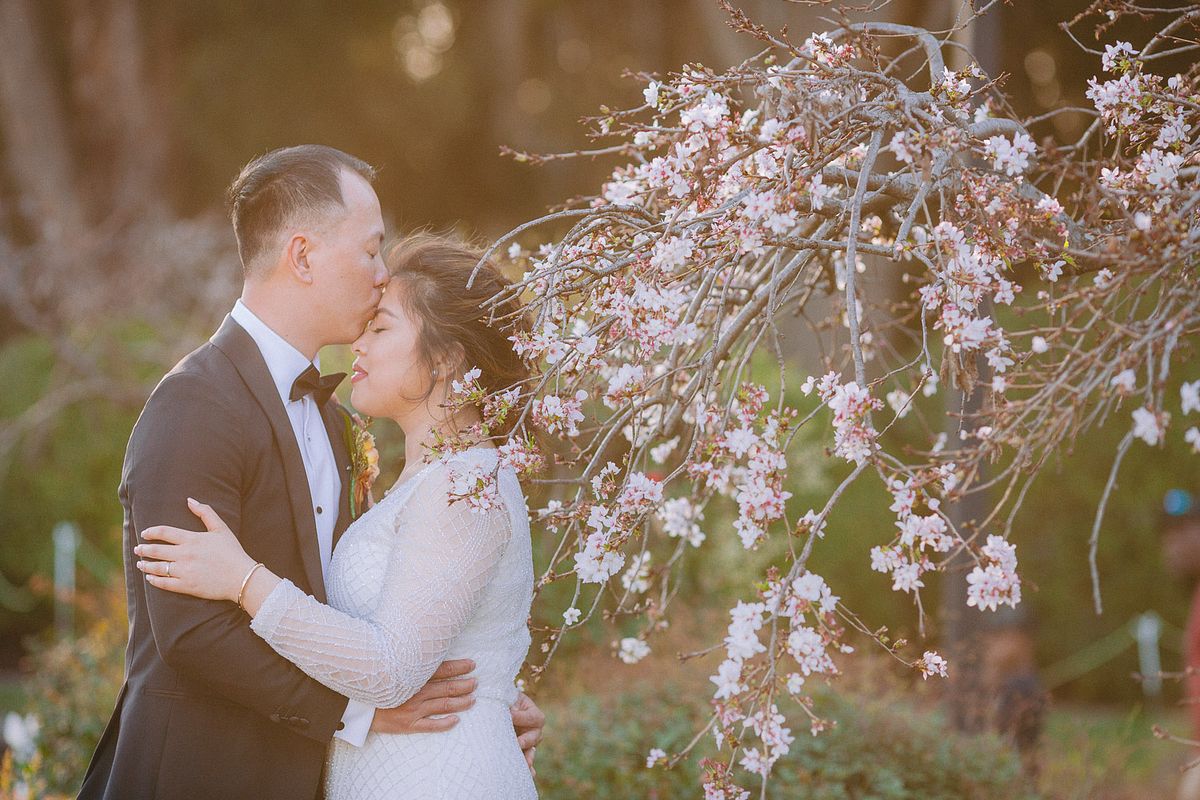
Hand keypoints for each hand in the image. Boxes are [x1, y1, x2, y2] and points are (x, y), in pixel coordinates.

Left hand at [135, 498, 255, 601]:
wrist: (241, 577)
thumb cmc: (232, 551)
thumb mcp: (221, 528)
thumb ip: (205, 512)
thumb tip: (189, 500)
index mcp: (192, 539)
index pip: (164, 532)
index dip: (151, 532)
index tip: (144, 533)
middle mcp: (185, 555)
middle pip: (156, 550)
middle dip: (143, 549)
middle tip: (137, 549)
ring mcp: (184, 571)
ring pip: (157, 567)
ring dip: (145, 565)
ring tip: (140, 564)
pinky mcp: (186, 586)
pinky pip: (164, 583)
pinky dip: (154, 581)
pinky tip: (150, 578)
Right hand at [371, 659, 476, 733]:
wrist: (354, 705)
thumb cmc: (373, 684)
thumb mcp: (390, 668)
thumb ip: (407, 663)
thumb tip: (425, 653)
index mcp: (412, 677)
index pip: (441, 669)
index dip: (458, 667)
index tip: (472, 664)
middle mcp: (415, 692)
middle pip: (446, 687)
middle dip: (464, 685)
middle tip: (476, 682)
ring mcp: (413, 710)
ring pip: (442, 705)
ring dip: (460, 702)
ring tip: (473, 700)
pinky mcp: (408, 725)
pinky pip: (430, 726)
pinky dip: (444, 724)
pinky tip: (455, 721)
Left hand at [510, 692, 543, 776]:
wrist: (496, 709)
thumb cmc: (502, 700)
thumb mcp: (506, 698)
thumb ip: (506, 703)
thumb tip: (507, 712)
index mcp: (532, 713)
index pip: (533, 717)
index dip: (523, 717)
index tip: (510, 716)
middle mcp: (534, 728)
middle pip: (536, 736)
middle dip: (527, 740)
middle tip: (518, 743)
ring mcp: (528, 741)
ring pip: (531, 750)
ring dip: (528, 757)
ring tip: (526, 764)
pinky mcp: (521, 751)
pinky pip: (526, 760)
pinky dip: (527, 769)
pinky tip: (529, 775)